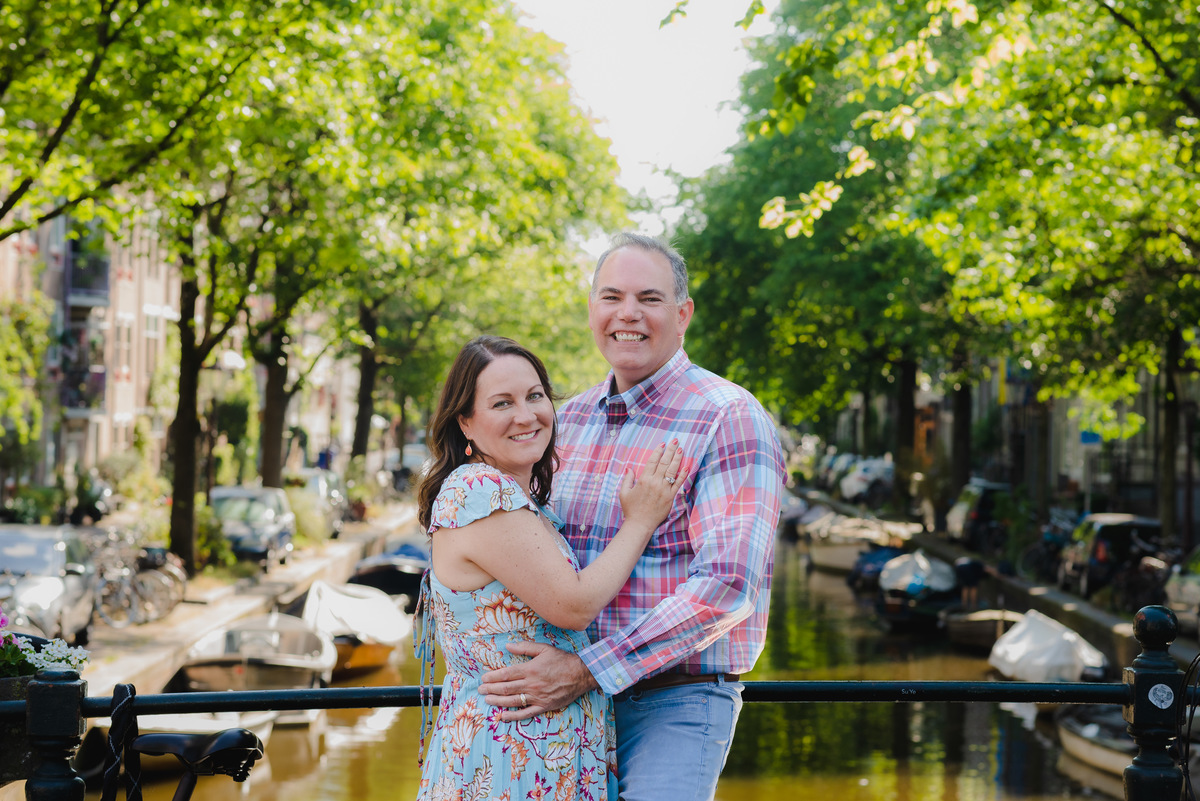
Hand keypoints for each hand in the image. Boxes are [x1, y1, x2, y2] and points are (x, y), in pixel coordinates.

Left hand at [478, 642, 598, 720]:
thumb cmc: (563, 660)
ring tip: (487, 700)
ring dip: (498, 701)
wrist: (581, 674)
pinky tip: (503, 716)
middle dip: (491, 689)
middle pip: (507, 688)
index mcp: (530, 669)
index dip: (493, 676)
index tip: (483, 678)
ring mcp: (537, 697)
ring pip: (513, 701)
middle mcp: (532, 684)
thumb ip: (525, 647)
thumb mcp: (544, 649)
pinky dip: (514, 716)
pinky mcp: (544, 706)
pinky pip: (526, 713)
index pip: (507, 674)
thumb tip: (508, 645)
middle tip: (480, 690)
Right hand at [619, 439, 683, 528]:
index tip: (662, 444)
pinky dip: (682, 475)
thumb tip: (629, 468)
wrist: (640, 524)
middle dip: (670, 450)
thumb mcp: (624, 493)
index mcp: (643, 480)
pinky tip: (686, 467)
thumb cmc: (631, 509)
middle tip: (676, 441)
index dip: (658, 451)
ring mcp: (664, 490)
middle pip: (664, 463)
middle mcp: (655, 483)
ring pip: (672, 471)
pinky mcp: (670, 497)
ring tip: (681, 449)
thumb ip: (627, 479)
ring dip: (677, 459)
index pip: (652, 461)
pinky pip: (678, 484)